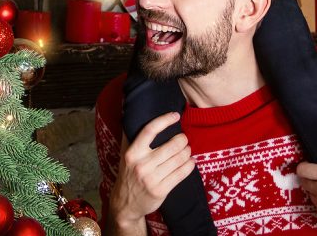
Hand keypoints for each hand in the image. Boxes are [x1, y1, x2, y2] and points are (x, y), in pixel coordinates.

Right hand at [109, 112, 194, 228]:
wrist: (126, 204)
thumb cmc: (129, 174)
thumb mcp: (125, 156)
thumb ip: (130, 137)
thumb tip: (130, 112)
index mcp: (132, 153)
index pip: (149, 131)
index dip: (164, 120)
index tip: (175, 115)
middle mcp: (141, 165)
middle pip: (170, 146)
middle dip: (182, 140)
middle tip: (184, 139)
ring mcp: (151, 179)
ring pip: (178, 159)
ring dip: (187, 152)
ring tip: (188, 149)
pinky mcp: (161, 190)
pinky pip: (181, 174)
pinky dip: (189, 165)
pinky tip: (191, 161)